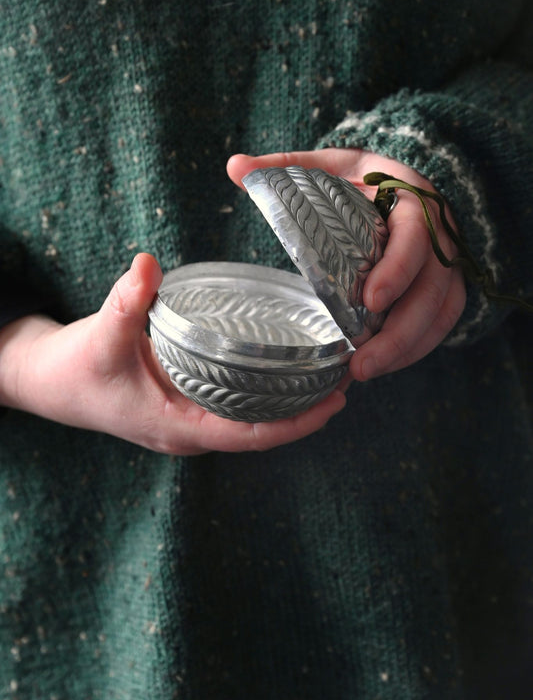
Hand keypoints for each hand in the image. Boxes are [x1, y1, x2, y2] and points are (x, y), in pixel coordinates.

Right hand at [0, 253, 345, 453]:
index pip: (251, 435)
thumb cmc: (74, 370)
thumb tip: (147, 264)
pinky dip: (267, 395)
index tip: (336, 402)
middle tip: (347, 379)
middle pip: (261, 432)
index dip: (297, 423)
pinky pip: (237, 409)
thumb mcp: (99, 336)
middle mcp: (190, 432)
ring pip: (252, 423)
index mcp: (179, 427)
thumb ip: (126, 302)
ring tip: (329, 374)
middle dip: (305, 413)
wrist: (48, 383)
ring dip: (291, 405)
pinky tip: (286, 370)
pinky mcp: (186, 409)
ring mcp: (189, 423)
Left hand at [227, 149, 465, 380]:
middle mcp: (439, 232)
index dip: (397, 270)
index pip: (414, 236)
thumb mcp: (328, 165)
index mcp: (411, 198)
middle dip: (400, 331)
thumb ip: (286, 165)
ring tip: (365, 372)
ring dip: (407, 348)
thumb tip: (234, 166)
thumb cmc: (359, 178)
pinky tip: (382, 366)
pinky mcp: (445, 286)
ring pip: (440, 311)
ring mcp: (446, 262)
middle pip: (432, 287)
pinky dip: (415, 348)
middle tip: (361, 363)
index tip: (369, 301)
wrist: (399, 181)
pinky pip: (441, 322)